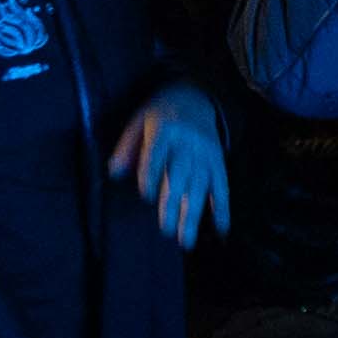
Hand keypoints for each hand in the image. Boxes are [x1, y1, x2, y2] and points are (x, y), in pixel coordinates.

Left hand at [110, 84, 233, 246]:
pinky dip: (222, 208)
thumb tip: (115, 172)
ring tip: (186, 241)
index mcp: (166, 130)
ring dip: (194, 214)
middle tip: (166, 231)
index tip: (147, 197)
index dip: (153, 174)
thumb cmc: (160, 113)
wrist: (197, 96)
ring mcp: (206, 154)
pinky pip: (222, 186)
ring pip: (201, 187)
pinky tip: (221, 229)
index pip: (158, 154)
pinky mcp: (218, 161)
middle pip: (180, 176)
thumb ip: (126, 146)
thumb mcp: (139, 121)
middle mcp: (189, 143)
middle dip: (173, 204)